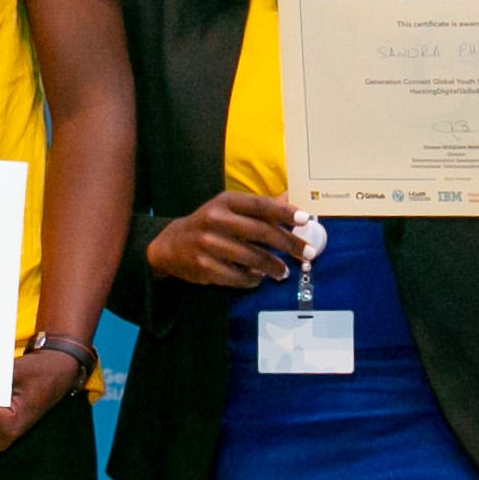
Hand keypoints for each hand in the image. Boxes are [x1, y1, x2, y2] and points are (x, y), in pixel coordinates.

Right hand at [146, 192, 309, 287]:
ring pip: (252, 258)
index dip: (284, 212)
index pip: (260, 205)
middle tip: (308, 254)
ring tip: (284, 272)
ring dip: (273, 266)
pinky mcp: (204, 266)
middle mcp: (215, 219)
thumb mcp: (228, 208)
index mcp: (224, 202)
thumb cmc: (208, 224)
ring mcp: (208, 244)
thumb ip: (258, 207)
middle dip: (288, 244)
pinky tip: (259, 278)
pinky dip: (252, 279)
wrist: (170, 245)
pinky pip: (237, 276)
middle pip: (260, 232)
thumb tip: (291, 200)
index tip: (306, 220)